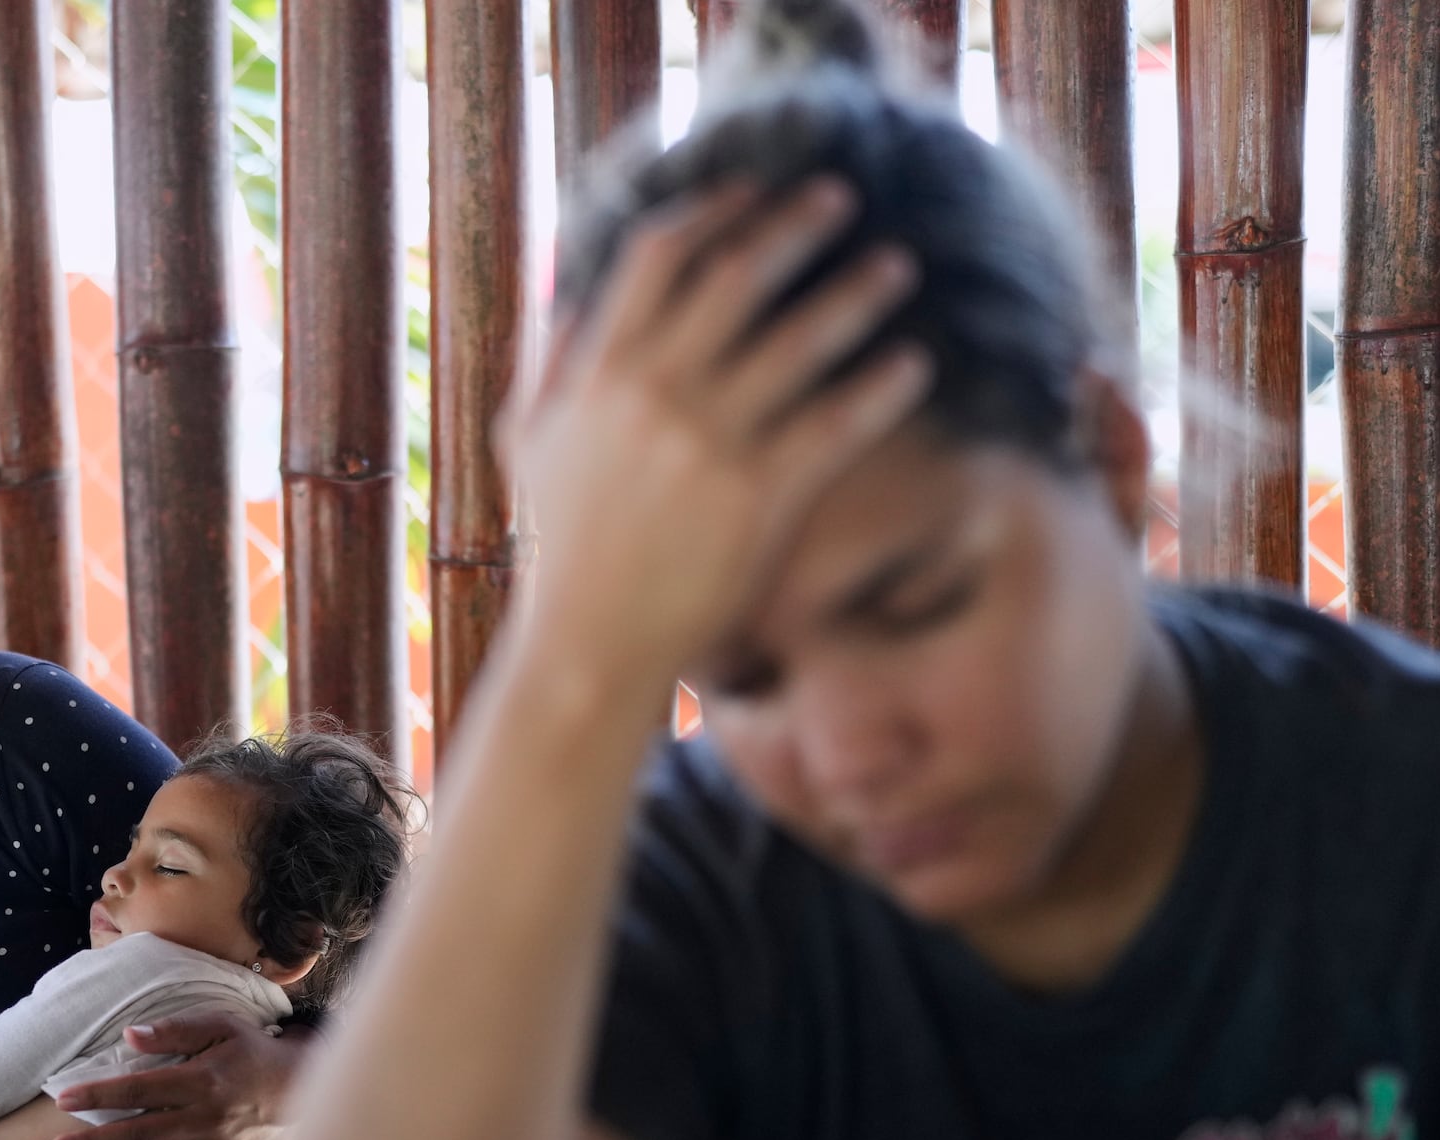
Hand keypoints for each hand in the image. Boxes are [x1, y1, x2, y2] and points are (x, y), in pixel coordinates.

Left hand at [48, 1010, 305, 1139]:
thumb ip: (175, 1030)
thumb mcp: (222, 1025)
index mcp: (201, 1080)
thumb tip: (130, 1036)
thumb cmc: (256, 1052)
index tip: (64, 1099)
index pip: (139, 1089)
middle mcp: (206, 1120)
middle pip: (141, 1134)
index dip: (99, 1094)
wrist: (307, 1089)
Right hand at [507, 174, 929, 688]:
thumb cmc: (560, 551)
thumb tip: (567, 297)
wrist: (589, 648)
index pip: (660, 255)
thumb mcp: (525, 447)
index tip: (755, 192)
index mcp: (598, 372)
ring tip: (898, 266)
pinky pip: (835, 421)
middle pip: (740, 275)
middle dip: (797, 226)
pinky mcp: (758, 495)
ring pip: (800, 339)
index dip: (715, 212)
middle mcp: (652, 393)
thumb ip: (546, 367)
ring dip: (857, 293)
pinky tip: (913, 364)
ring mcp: (707, 442)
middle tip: (842, 200)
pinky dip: (879, 385)